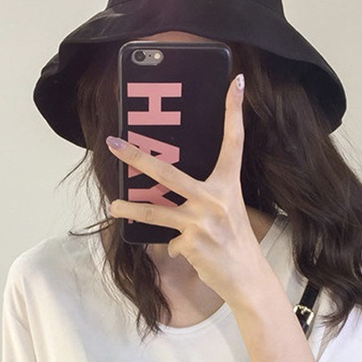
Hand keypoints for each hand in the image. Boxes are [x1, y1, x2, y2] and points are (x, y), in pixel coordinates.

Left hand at [106, 73, 266, 304]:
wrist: (247, 279)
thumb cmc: (236, 244)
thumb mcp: (228, 213)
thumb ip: (204, 199)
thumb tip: (169, 199)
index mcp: (228, 185)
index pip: (233, 142)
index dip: (234, 111)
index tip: (237, 82)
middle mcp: (215, 199)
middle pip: (167, 173)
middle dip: (137, 157)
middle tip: (114, 144)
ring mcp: (201, 221)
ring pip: (154, 212)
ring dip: (130, 210)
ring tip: (114, 208)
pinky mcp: (190, 243)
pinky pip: (170, 242)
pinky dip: (176, 249)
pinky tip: (191, 254)